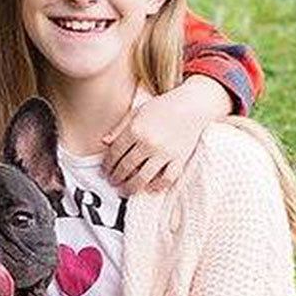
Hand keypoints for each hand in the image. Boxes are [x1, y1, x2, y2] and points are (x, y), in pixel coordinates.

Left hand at [103, 76, 232, 195]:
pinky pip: (167, 179)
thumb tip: (103, 142)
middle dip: (116, 178)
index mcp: (135, 129)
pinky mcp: (179, 159)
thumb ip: (119, 128)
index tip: (104, 172)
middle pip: (126, 167)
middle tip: (112, 182)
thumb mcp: (137, 112)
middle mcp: (148, 143)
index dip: (107, 166)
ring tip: (125, 191)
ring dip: (130, 188)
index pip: (115, 154)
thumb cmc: (162, 107)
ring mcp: (164, 153)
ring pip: (143, 178)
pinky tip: (149, 188)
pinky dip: (157, 187)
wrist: (191, 105)